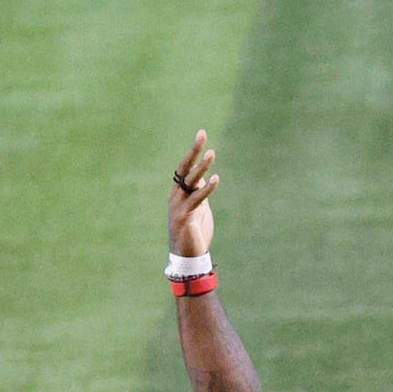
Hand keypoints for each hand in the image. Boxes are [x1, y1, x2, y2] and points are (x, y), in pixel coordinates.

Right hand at [168, 131, 217, 259]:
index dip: (194, 151)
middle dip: (194, 151)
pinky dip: (207, 188)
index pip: (185, 166)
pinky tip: (216, 178)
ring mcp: (179, 205)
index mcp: (179, 192)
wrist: (187, 257)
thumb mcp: (198, 208)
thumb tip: (203, 177)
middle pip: (185, 168)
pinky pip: (197, 199)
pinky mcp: (185, 216)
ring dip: (201, 167)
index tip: (201, 134)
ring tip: (212, 153)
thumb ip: (199, 192)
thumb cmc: (193, 233)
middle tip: (202, 135)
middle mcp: (176, 195)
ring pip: (190, 181)